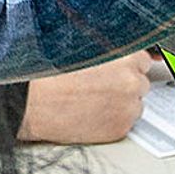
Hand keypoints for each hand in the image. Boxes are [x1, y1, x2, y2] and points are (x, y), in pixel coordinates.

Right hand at [16, 55, 150, 145]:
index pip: (143, 59)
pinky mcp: (119, 129)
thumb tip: (121, 50)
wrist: (31, 102)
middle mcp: (131, 81)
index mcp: (125, 56)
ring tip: (91, 100)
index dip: (126, 65)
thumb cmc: (49, 72)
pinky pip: (124, 123)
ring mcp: (128, 108)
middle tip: (98, 86)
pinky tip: (90, 113)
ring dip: (120, 103)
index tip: (115, 70)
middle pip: (140, 82)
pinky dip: (112, 120)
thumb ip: (107, 47)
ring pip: (134, 105)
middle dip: (124, 84)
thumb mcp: (81, 44)